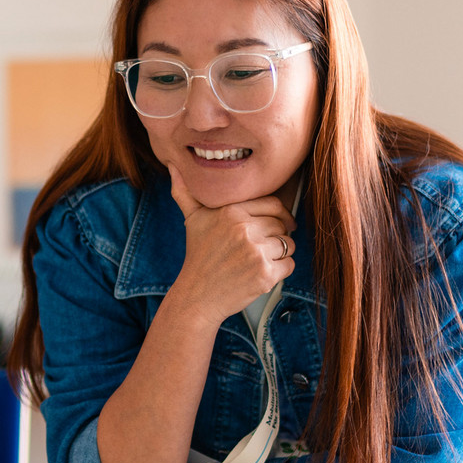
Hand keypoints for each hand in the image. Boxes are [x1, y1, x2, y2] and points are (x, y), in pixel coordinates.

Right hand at [168, 169, 296, 327]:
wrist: (197, 296)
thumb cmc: (198, 256)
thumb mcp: (192, 220)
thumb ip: (185, 192)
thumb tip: (172, 165)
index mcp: (231, 212)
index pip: (273, 205)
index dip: (280, 215)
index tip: (281, 224)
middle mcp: (244, 229)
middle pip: (282, 225)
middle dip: (277, 237)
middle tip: (263, 248)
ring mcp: (255, 252)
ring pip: (288, 245)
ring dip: (280, 254)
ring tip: (260, 261)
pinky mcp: (264, 274)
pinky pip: (290, 265)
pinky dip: (281, 271)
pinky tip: (261, 274)